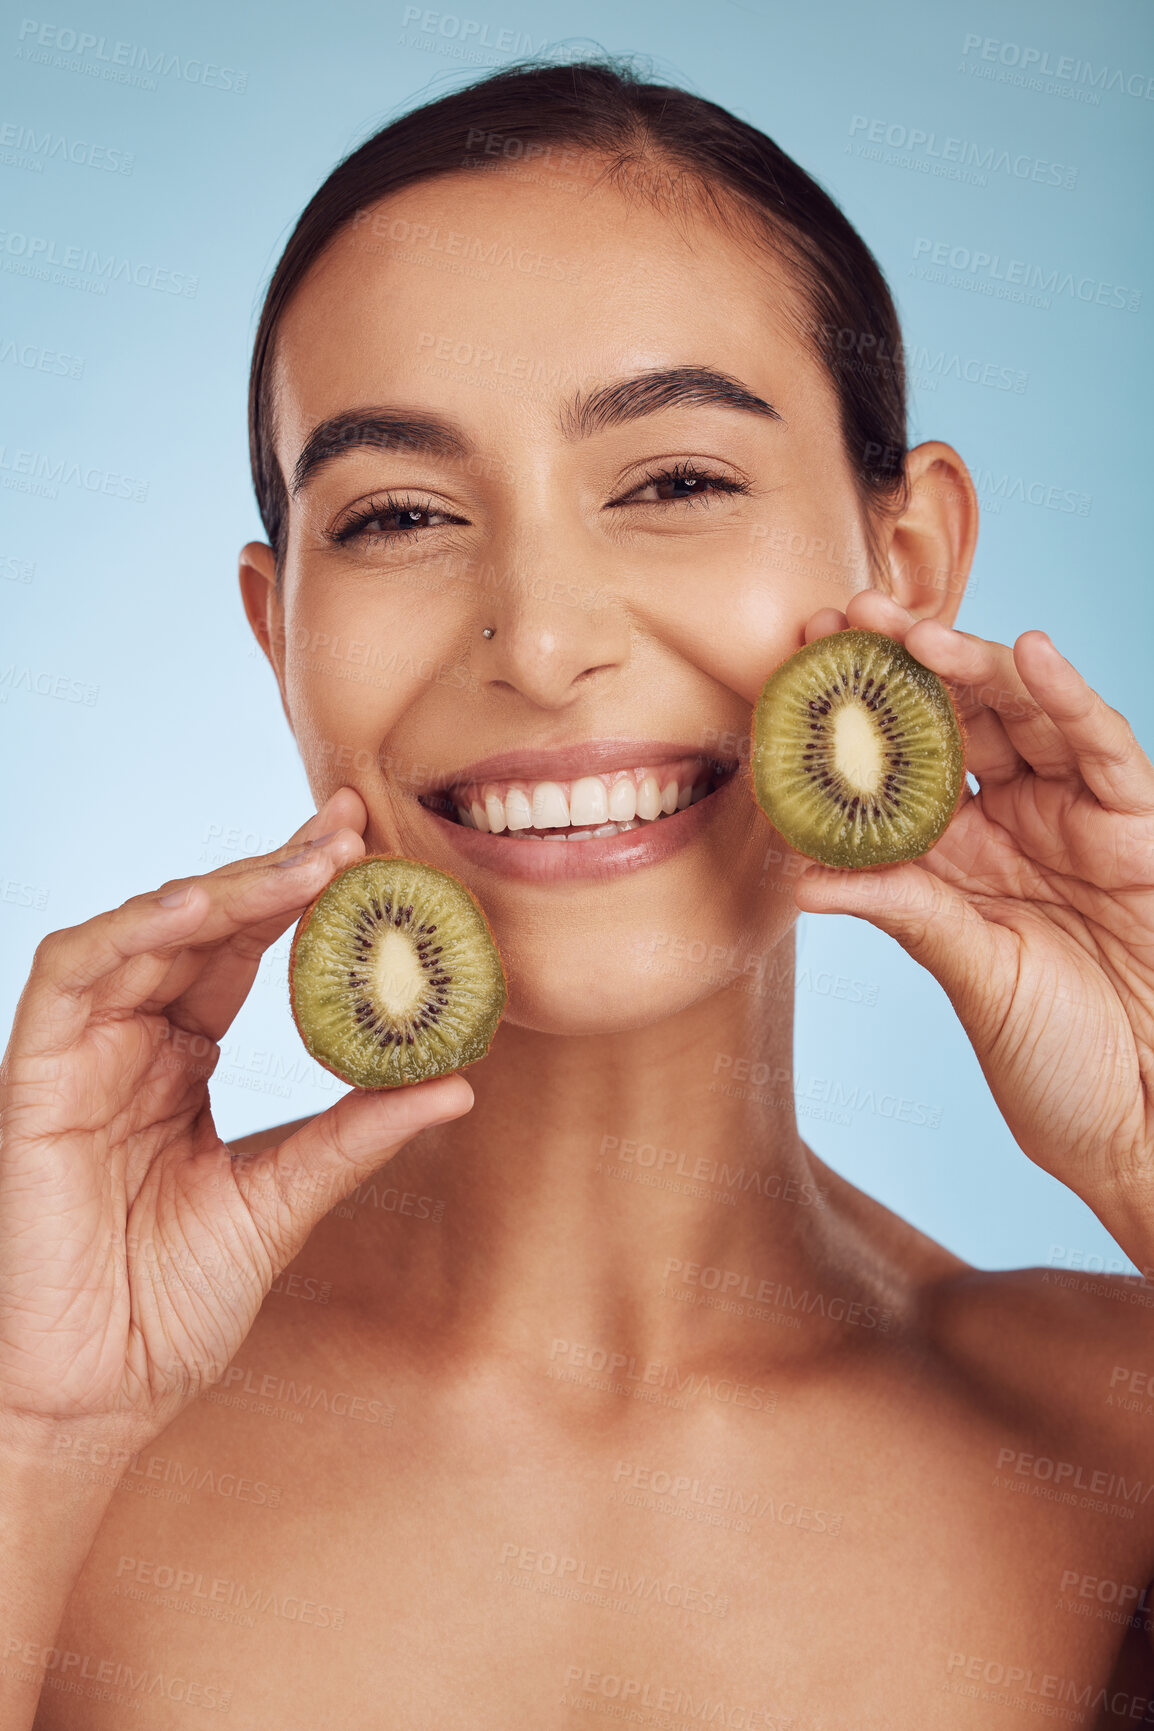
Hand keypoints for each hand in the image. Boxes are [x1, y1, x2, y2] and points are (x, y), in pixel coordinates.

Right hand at [0, 788, 472, 1451]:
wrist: (100, 1394)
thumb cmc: (174, 1305)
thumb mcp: (284, 1201)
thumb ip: (357, 1134)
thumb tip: (459, 1081)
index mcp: (183, 1061)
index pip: (242, 948)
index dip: (298, 892)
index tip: (368, 847)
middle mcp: (132, 1042)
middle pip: (198, 925)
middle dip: (272, 869)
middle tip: (350, 830)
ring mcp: (84, 1056)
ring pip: (140, 933)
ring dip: (220, 889)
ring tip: (303, 866)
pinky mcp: (37, 1079)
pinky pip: (69, 976)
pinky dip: (128, 932)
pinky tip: (196, 907)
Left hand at [793, 592, 1153, 1254]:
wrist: (1141, 1116)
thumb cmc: (1055, 1057)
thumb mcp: (965, 968)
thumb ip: (899, 906)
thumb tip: (793, 874)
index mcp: (958, 852)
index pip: (901, 761)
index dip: (854, 711)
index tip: (794, 663)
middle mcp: (1014, 819)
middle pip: (957, 716)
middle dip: (901, 662)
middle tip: (842, 617)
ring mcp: (1076, 815)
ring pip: (1023, 715)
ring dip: (971, 666)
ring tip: (910, 632)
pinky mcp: (1136, 824)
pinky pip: (1104, 747)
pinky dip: (1069, 698)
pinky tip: (1028, 655)